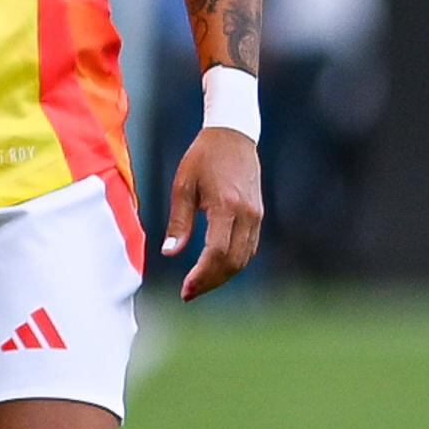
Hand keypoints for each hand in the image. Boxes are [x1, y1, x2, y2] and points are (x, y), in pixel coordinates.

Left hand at [165, 126, 262, 299]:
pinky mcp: (258, 215)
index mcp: (226, 206)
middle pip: (233, 261)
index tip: (185, 288)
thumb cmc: (203, 157)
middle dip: (211, 282)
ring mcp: (256, 215)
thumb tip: (170, 253)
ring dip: (222, 276)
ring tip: (199, 285)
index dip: (202, 275)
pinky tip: (215, 268)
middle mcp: (246, 214)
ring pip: (244, 258)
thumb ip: (179, 222)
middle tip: (188, 293)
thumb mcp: (184, 186)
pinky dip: (233, 263)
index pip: (217, 252)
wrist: (233, 136)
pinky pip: (249, 248)